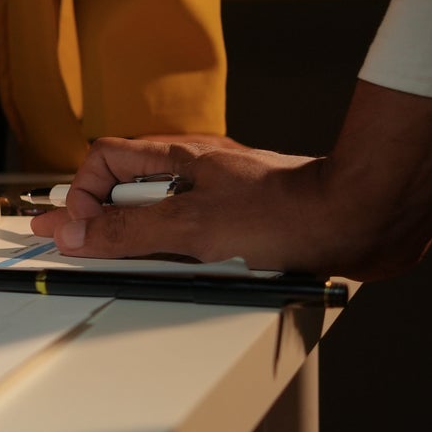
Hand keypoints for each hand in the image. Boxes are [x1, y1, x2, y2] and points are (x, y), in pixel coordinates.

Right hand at [31, 138, 328, 270]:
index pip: (104, 161)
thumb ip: (126, 231)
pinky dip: (182, 254)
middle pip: (128, 190)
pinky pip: (196, 235)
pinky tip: (190, 271)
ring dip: (146, 241)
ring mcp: (220, 196)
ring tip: (140, 265)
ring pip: (162, 216)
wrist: (357, 219)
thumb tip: (75, 233)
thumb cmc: (284, 213)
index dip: (84, 195)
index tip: (79, 231)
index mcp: (174, 159)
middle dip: (105, 220)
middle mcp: (194, 172)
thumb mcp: (189, 227)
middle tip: (81, 246)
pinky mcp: (247, 222)